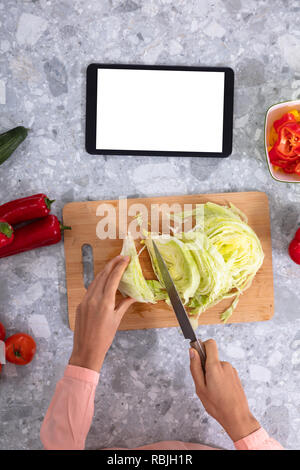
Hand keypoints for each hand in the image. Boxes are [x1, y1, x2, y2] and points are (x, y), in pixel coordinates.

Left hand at [69, 255, 135, 371]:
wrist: (86, 350)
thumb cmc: (104, 338)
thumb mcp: (117, 320)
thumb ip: (124, 304)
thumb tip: (133, 296)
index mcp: (105, 302)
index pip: (113, 278)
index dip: (120, 266)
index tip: (126, 259)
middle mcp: (94, 298)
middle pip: (103, 275)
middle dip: (112, 264)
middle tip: (121, 257)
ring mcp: (85, 301)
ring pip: (95, 280)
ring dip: (105, 271)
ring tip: (113, 265)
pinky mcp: (80, 305)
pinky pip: (90, 289)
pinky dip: (98, 282)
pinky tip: (103, 281)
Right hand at [189, 339, 259, 441]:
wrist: (237, 417)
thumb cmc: (217, 405)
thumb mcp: (200, 387)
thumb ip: (195, 367)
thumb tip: (192, 351)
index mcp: (215, 366)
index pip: (210, 343)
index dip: (202, 346)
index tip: (197, 355)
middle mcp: (225, 365)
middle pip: (212, 357)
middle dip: (205, 367)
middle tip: (204, 383)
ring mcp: (232, 370)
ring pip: (217, 366)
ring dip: (213, 375)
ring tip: (213, 390)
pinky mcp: (236, 376)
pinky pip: (224, 372)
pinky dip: (220, 379)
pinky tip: (220, 392)